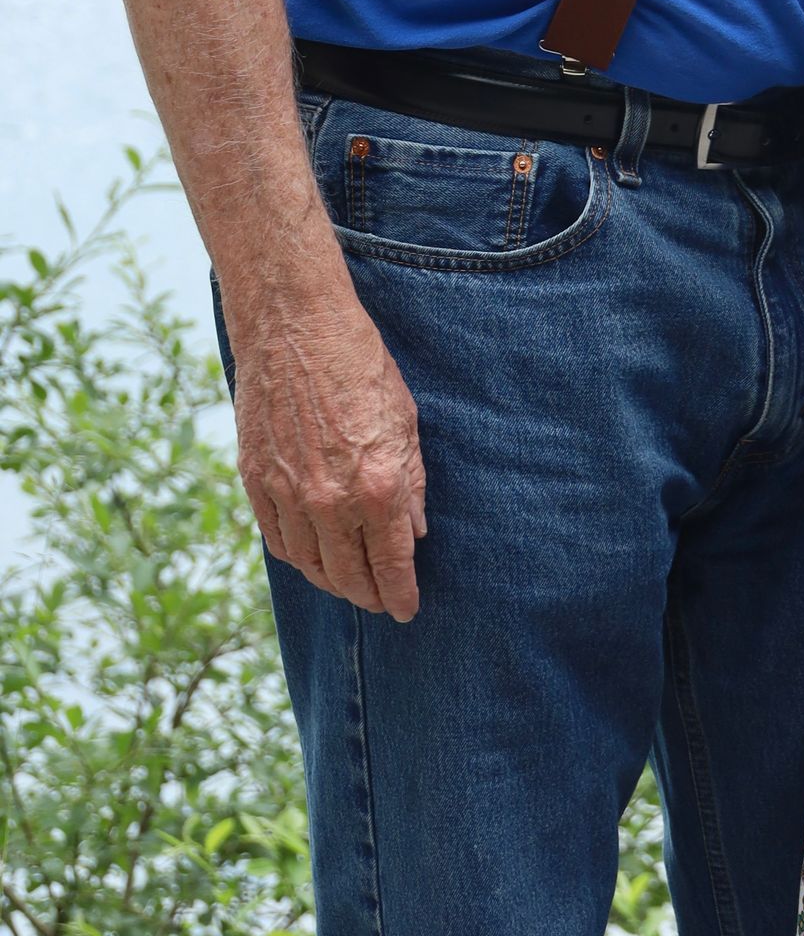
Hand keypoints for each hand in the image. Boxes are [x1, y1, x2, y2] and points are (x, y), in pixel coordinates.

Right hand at [232, 292, 426, 617]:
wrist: (296, 327)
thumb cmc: (360, 364)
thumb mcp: (406, 419)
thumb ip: (411, 482)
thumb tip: (415, 532)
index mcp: (376, 486)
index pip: (390, 564)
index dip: (400, 594)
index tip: (407, 609)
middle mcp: (330, 501)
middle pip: (349, 576)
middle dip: (369, 596)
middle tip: (381, 601)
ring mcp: (288, 495)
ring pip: (310, 566)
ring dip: (333, 582)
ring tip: (349, 584)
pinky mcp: (255, 482)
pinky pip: (278, 541)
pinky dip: (298, 557)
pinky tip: (312, 557)